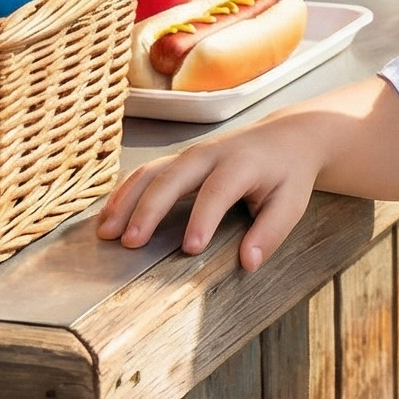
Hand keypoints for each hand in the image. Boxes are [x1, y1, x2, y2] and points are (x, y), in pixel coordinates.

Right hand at [97, 122, 322, 271]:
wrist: (289, 136)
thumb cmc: (288, 173)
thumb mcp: (291, 202)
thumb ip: (271, 232)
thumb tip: (249, 263)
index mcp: (242, 163)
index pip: (218, 191)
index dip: (203, 218)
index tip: (190, 248)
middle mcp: (210, 154)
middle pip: (172, 177)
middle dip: (149, 209)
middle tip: (131, 243)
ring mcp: (190, 153)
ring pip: (150, 172)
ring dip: (126, 201)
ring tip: (106, 233)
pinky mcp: (178, 159)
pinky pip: (145, 172)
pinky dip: (123, 193)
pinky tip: (109, 218)